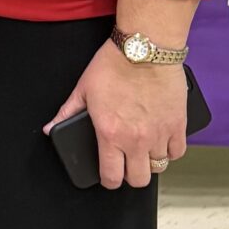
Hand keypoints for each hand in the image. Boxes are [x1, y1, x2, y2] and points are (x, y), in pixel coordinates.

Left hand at [45, 41, 188, 190]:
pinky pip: (178, 152)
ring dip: (150, 161)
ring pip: (159, 167)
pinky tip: (162, 141)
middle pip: (138, 179)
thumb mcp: (83, 89)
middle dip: (130, 175)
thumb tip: (51, 128)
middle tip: (127, 164)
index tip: (110, 176)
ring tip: (144, 149)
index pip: (111, 177)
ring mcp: (159, 133)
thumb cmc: (114, 65)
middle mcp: (136, 139)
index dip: (109, 180)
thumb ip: (66, 113)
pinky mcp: (178, 124)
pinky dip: (171, 150)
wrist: (144, 48)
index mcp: (110, 134)